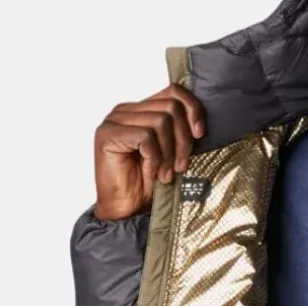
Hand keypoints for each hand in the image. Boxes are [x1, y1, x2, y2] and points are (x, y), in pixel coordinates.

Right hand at [92, 84, 206, 220]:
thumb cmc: (149, 186)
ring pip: (161, 121)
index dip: (193, 109)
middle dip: (183, 141)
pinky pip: (145, 137)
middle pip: (171, 107)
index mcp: (143, 110)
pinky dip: (154, 159)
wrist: (127, 211)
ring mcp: (115, 120)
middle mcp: (127, 110)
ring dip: (169, 154)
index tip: (200, 135)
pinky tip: (151, 173)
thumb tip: (200, 124)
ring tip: (165, 174)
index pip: (174, 91)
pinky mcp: (107, 134)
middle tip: (180, 167)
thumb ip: (180, 133)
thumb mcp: (173, 155)